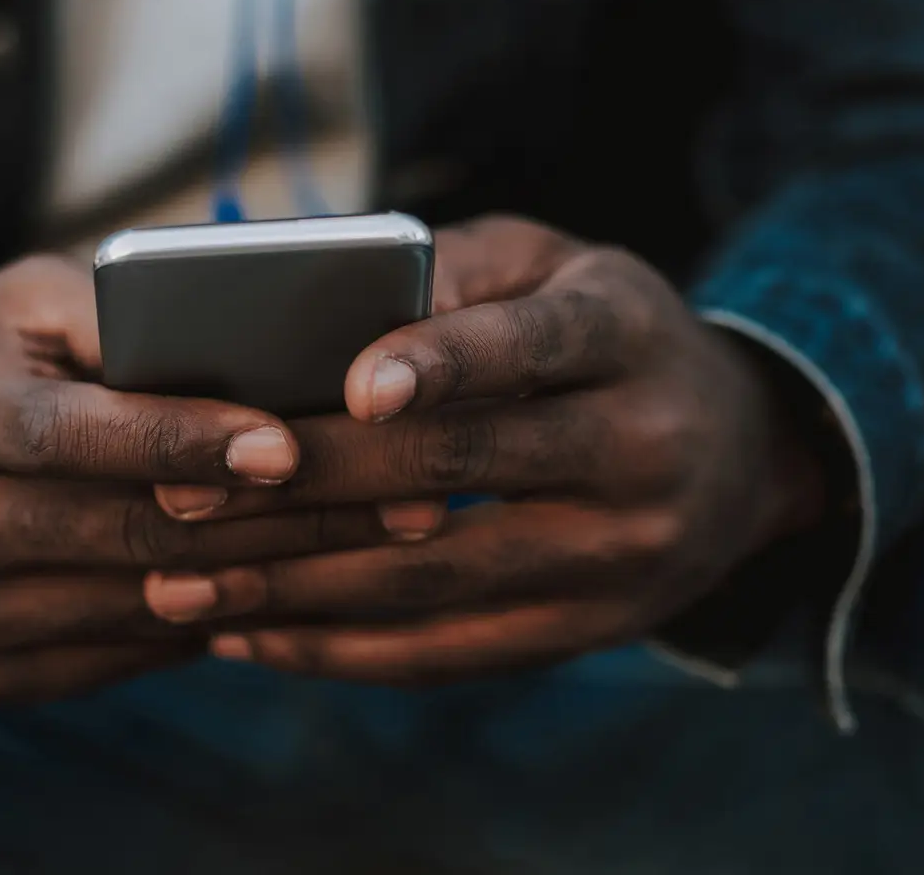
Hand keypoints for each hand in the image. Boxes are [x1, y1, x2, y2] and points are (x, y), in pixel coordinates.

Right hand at [0, 256, 395, 702]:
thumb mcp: (13, 305)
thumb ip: (116, 312)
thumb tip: (253, 338)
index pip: (69, 437)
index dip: (179, 442)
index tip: (288, 442)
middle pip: (126, 533)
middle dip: (276, 517)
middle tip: (400, 496)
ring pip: (143, 606)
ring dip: (271, 573)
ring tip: (381, 538)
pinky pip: (128, 655)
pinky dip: (216, 619)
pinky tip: (298, 580)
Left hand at [143, 217, 824, 684]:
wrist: (741, 456)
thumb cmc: (604, 333)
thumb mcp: (555, 267)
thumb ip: (453, 273)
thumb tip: (320, 297)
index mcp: (625, 336)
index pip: (533, 347)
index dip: (444, 364)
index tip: (354, 384)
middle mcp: (640, 451)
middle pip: (460, 470)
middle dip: (310, 485)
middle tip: (185, 493)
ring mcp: (621, 559)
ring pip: (437, 581)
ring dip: (297, 590)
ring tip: (182, 583)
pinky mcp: (587, 633)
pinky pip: (449, 656)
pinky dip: (340, 650)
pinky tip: (252, 636)